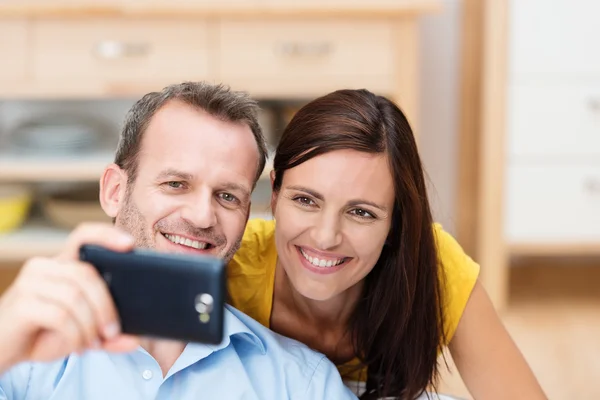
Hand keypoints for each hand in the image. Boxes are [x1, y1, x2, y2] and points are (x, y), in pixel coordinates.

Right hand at [0, 223, 139, 373]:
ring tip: (92, 343)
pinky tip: (77, 346)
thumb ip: (107, 335)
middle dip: (106, 306)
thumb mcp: (81, 333)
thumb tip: (134, 340)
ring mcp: (30, 282)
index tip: (129, 244)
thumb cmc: (42, 335)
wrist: (2, 352)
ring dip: (90, 325)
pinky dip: (75, 335)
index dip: (106, 235)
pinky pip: (61, 316)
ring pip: (75, 296)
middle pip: (87, 275)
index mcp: (61, 265)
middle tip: (112, 331)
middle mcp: (44, 267)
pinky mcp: (21, 303)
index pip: (83, 236)